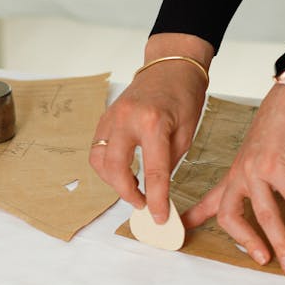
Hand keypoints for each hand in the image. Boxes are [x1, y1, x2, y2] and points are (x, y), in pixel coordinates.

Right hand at [89, 33, 213, 222]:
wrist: (170, 66)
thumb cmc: (183, 97)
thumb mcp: (186, 133)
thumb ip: (169, 162)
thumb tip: (157, 192)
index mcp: (153, 123)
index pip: (154, 172)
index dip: (157, 200)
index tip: (160, 217)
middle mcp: (127, 119)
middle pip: (115, 168)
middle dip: (126, 193)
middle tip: (142, 204)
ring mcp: (111, 116)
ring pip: (99, 160)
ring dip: (113, 180)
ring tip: (134, 188)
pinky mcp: (105, 117)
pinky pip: (98, 149)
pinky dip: (108, 166)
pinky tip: (125, 171)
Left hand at [182, 83, 284, 272]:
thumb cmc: (275, 132)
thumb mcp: (254, 158)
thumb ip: (249, 180)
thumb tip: (249, 198)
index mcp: (234, 176)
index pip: (210, 203)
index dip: (194, 219)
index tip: (181, 233)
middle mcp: (241, 175)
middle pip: (230, 216)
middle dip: (245, 242)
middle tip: (262, 260)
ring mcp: (257, 170)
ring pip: (265, 214)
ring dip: (280, 241)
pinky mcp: (278, 165)